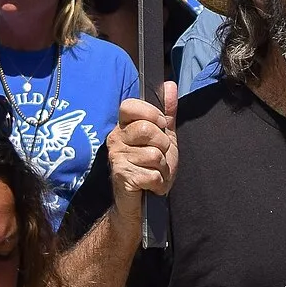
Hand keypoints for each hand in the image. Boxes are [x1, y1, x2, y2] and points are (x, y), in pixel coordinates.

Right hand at [106, 84, 179, 205]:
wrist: (143, 202)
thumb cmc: (150, 167)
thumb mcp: (164, 137)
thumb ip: (167, 112)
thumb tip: (170, 84)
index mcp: (124, 127)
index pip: (129, 106)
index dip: (151, 114)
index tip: (160, 127)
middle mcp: (116, 139)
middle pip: (147, 129)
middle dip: (163, 146)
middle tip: (159, 157)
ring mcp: (117, 158)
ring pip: (153, 154)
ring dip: (163, 168)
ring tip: (155, 172)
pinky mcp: (122, 177)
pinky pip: (152, 174)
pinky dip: (159, 182)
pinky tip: (152, 185)